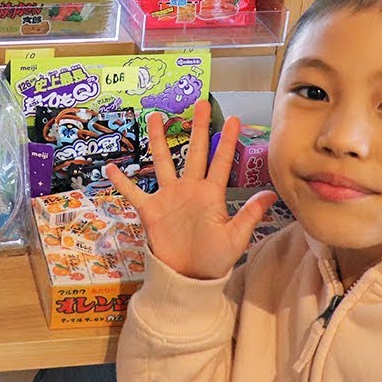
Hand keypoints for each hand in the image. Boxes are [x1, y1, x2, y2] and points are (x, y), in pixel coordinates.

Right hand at [106, 100, 276, 279]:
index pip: (220, 161)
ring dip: (158, 140)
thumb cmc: (214, 259)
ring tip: (154, 117)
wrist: (188, 277)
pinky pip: (134, 193)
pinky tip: (110, 168)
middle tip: (199, 104)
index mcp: (211, 194)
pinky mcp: (151, 210)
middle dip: (197, 128)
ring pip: (163, 162)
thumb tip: (270, 195)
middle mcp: (190, 189)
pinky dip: (122, 182)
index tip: (233, 118)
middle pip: (193, 152)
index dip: (226, 140)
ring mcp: (169, 197)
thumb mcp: (235, 238)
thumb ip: (248, 215)